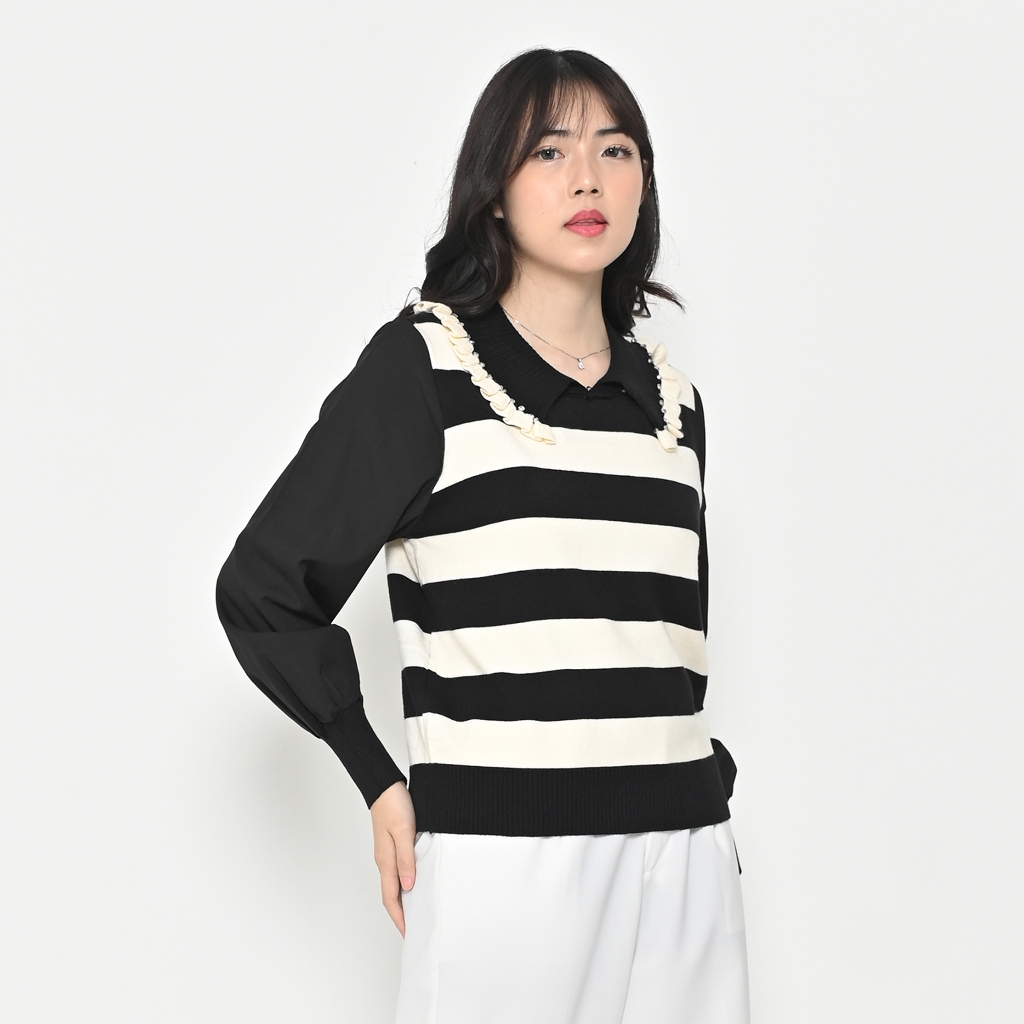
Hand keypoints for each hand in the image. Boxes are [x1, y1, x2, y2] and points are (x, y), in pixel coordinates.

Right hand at [370, 781, 416, 935]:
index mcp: (386, 861)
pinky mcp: (391, 844)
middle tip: (414, 928)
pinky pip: (396, 871)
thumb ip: (406, 859)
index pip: (391, 898)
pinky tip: (414, 882)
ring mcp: (386, 853)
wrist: (384, 786)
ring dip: (402, 900)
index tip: (408, 934)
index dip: (399, 918)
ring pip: (393, 883)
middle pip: (390, 895)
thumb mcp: (404, 832)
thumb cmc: (393, 805)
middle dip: (400, 915)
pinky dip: (404, 883)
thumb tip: (408, 887)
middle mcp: (384, 860)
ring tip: (416, 911)